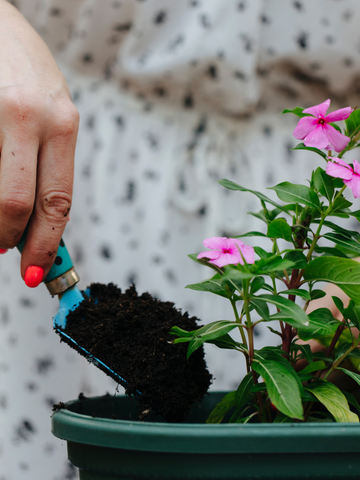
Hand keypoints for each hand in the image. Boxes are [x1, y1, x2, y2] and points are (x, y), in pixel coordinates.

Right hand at [0, 1, 78, 286]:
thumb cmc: (21, 69)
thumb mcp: (50, 111)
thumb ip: (47, 161)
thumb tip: (36, 220)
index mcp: (62, 124)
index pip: (58, 200)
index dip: (45, 242)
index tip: (36, 270)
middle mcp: (30, 116)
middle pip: (16, 203)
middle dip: (9, 238)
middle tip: (3, 252)